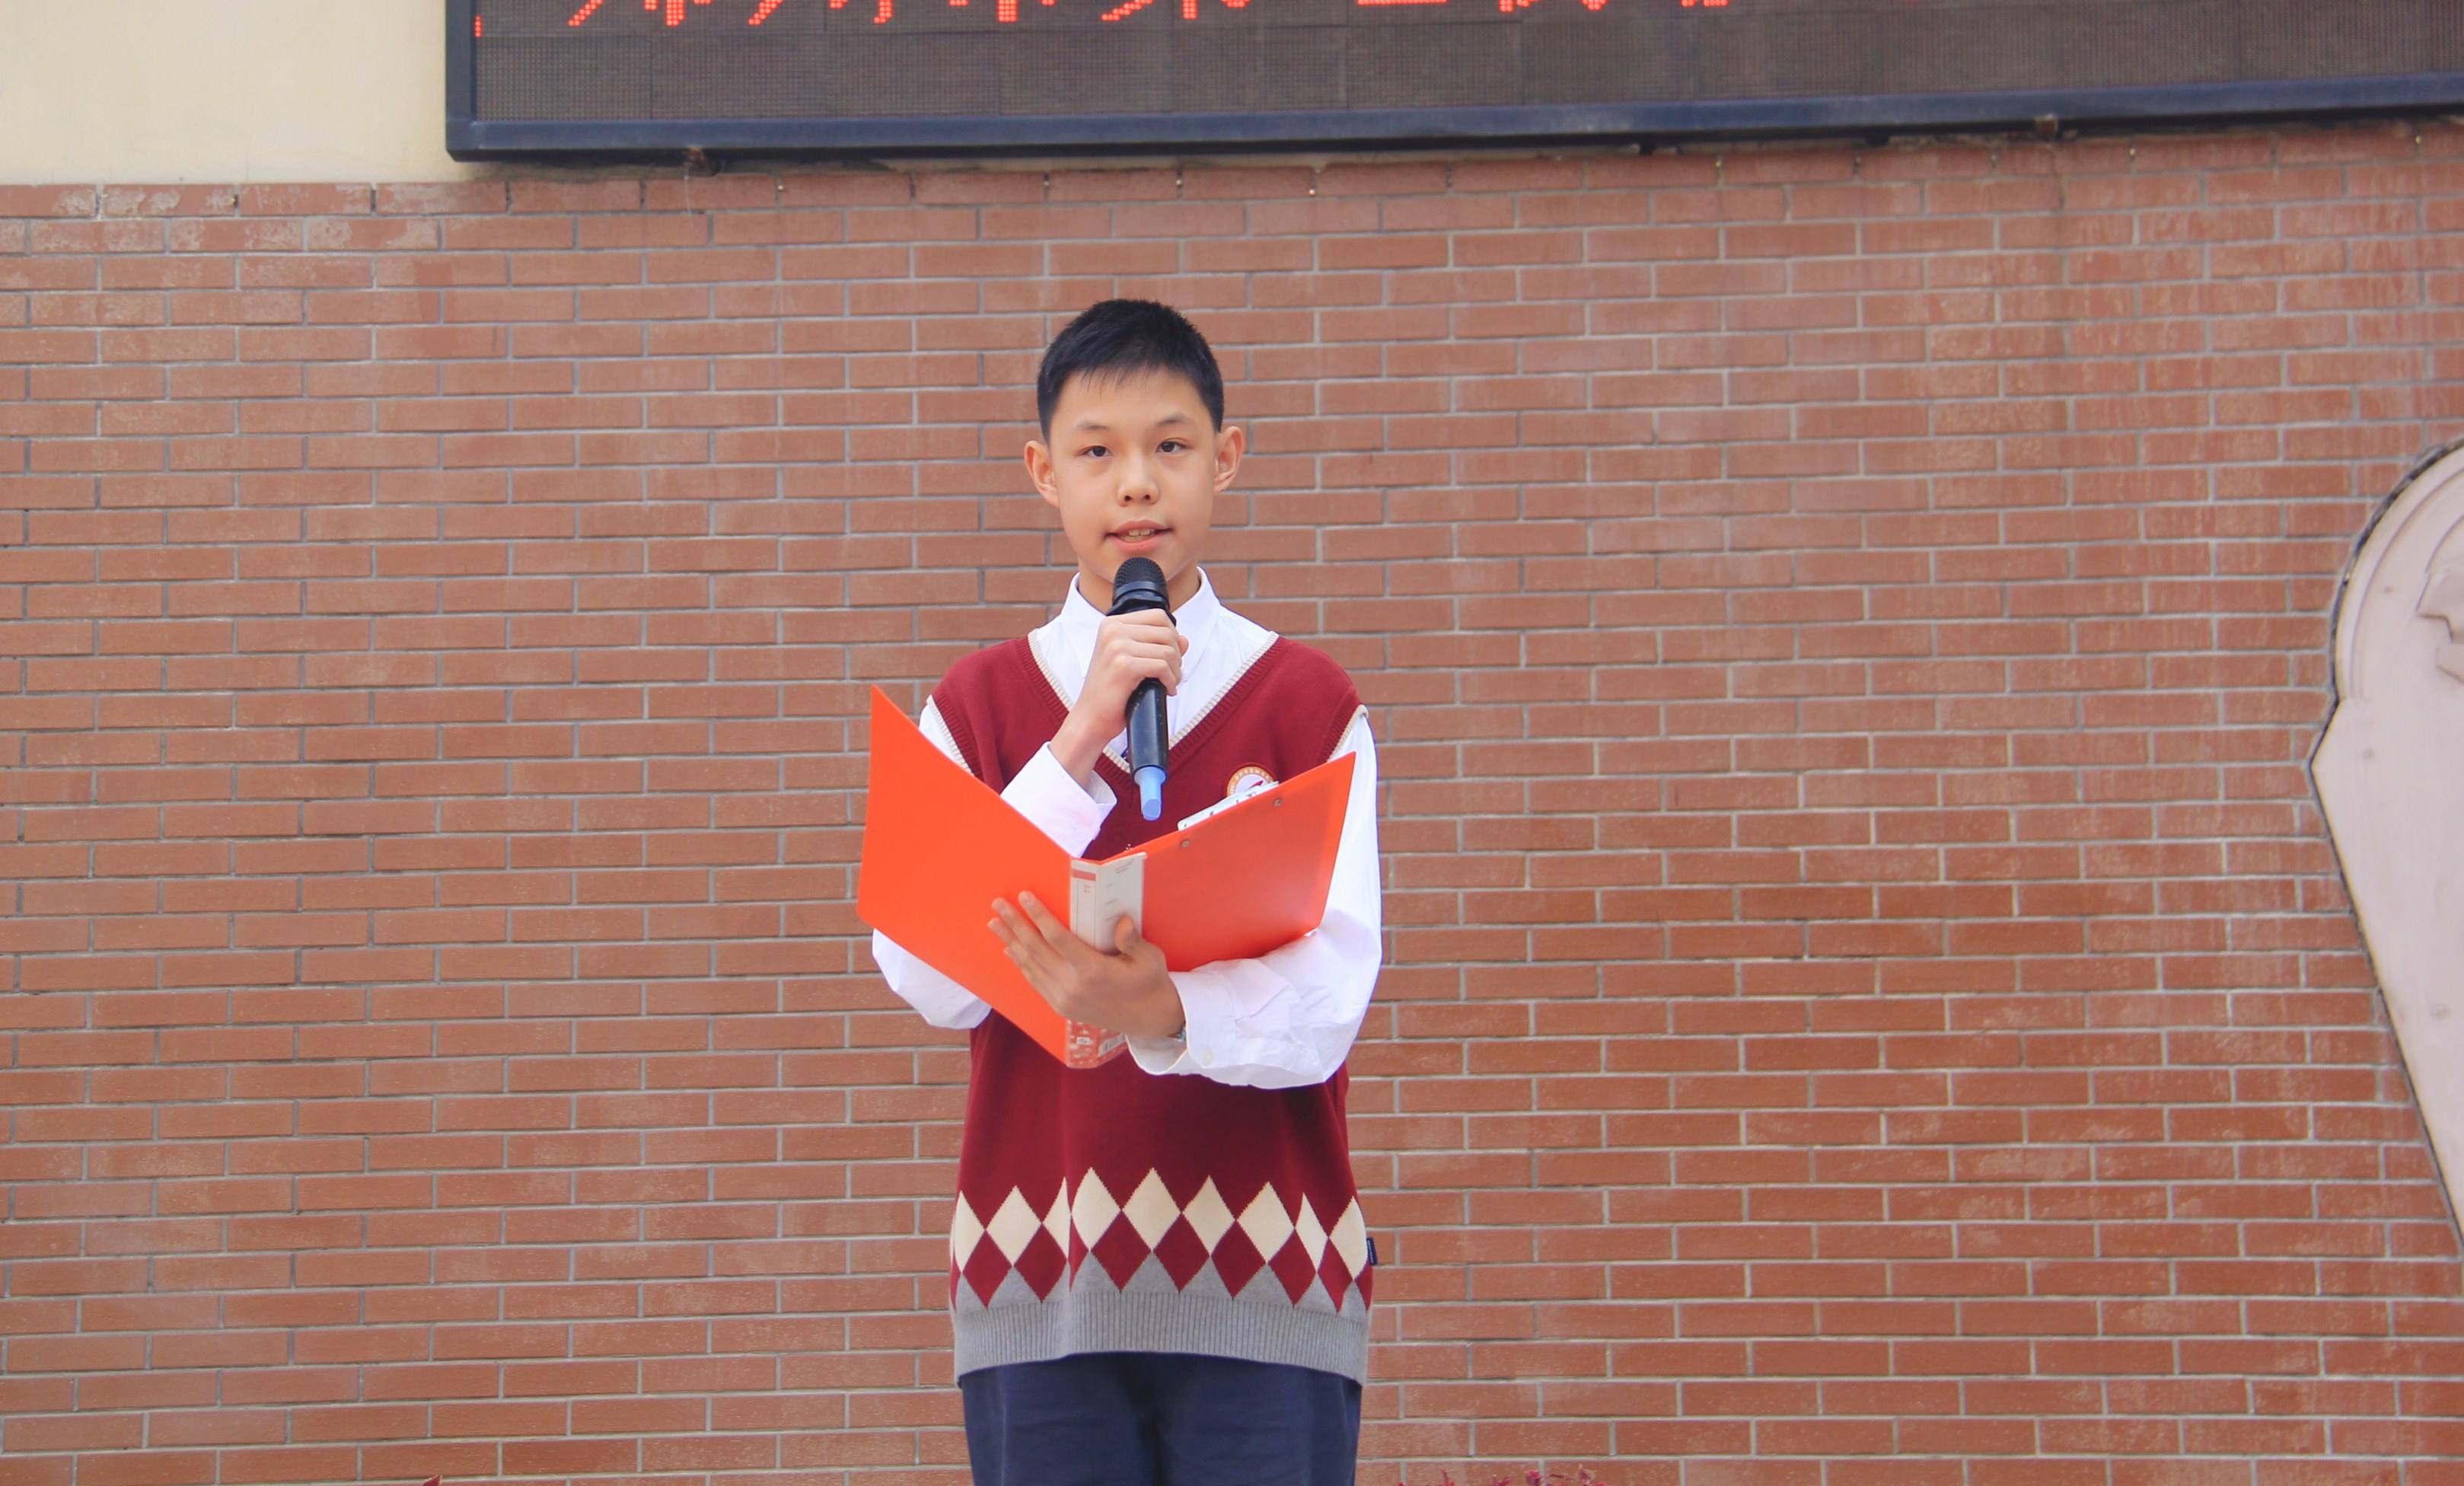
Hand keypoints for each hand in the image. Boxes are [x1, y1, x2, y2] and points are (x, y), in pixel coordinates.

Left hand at [988, 891, 1184, 1041]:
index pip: (1057, 938)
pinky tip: (1011, 950)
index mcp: (1093, 971)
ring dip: (1011, 942)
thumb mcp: (1150, 958)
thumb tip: (1122, 921)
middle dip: (1014, 924)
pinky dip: (1020, 964)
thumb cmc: (1150, 982)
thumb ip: (1132, 940)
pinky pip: (1035, 981)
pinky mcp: (1061, 1007)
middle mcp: (1073, 986)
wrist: (1149, 1020)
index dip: (1038, 915)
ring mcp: (1064, 999)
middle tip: (997, 905)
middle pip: (1035, 949)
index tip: (1024, 896)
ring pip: (1030, 966)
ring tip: (994, 924)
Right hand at [1050, 611, 1185, 783]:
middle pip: (1167, 632)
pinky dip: (1170, 681)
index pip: (1158, 616)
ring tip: (1168, 684)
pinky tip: (1165, 690)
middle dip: (1176, 656)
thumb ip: (1157, 646)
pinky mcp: (1124, 665)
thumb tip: (1185, 640)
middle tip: (1170, 675)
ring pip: (1168, 651)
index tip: (1168, 657)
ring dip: (1175, 671)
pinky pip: (1163, 667)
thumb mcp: (1133, 661)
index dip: (1172, 637)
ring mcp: (1117, 646)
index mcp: (1112, 624)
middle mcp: (1113, 630)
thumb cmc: (1110, 692)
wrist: (1090, 718)